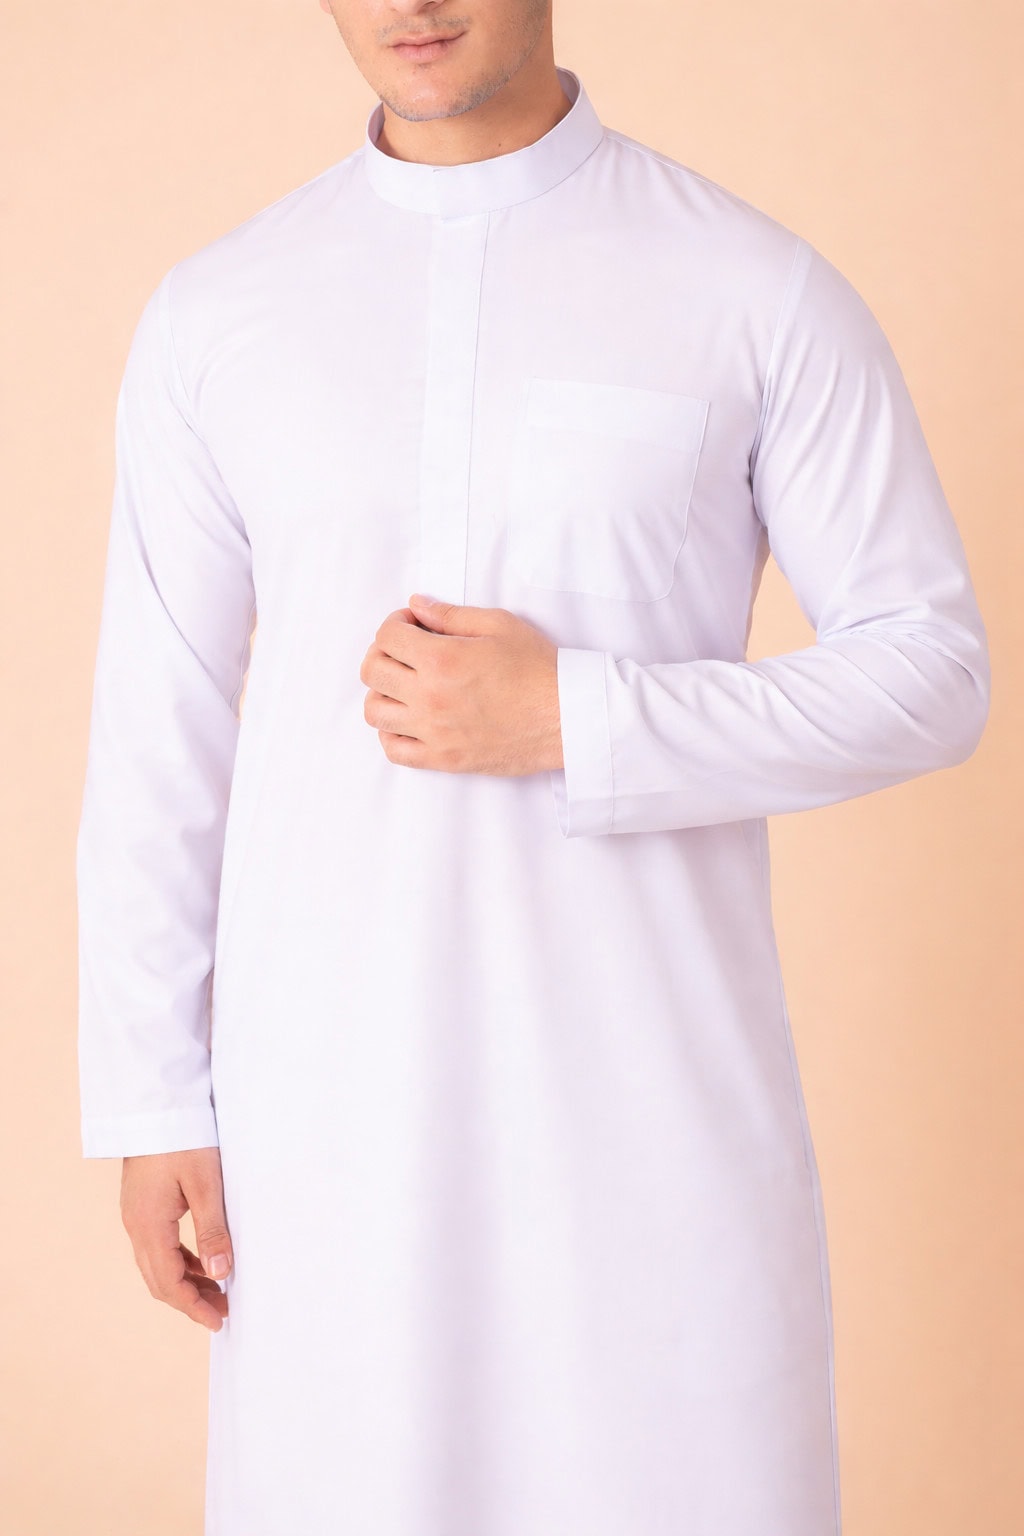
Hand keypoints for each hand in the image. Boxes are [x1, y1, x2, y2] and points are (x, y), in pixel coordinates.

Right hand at [120, 1146, 232, 1331]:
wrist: (157, 1104)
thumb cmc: (184, 1139)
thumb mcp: (206, 1185)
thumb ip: (213, 1232)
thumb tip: (221, 1275)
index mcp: (148, 1226)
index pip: (168, 1283)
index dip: (193, 1307)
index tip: (218, 1321)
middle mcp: (136, 1225)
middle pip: (159, 1279)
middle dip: (190, 1300)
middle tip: (222, 1311)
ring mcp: (137, 1215)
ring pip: (158, 1263)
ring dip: (186, 1280)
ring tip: (218, 1290)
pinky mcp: (143, 1204)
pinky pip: (159, 1245)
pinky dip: (180, 1260)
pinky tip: (202, 1261)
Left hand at [360, 594, 563, 775]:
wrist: (567, 717)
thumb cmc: (539, 669)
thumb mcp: (499, 626)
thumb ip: (450, 615)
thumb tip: (416, 605)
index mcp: (442, 659)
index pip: (387, 637)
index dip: (395, 623)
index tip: (412, 626)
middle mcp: (430, 696)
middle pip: (372, 671)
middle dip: (383, 653)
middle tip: (405, 651)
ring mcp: (433, 732)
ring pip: (374, 712)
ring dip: (382, 692)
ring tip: (405, 686)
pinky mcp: (443, 759)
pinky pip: (393, 750)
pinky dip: (391, 733)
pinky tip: (409, 719)